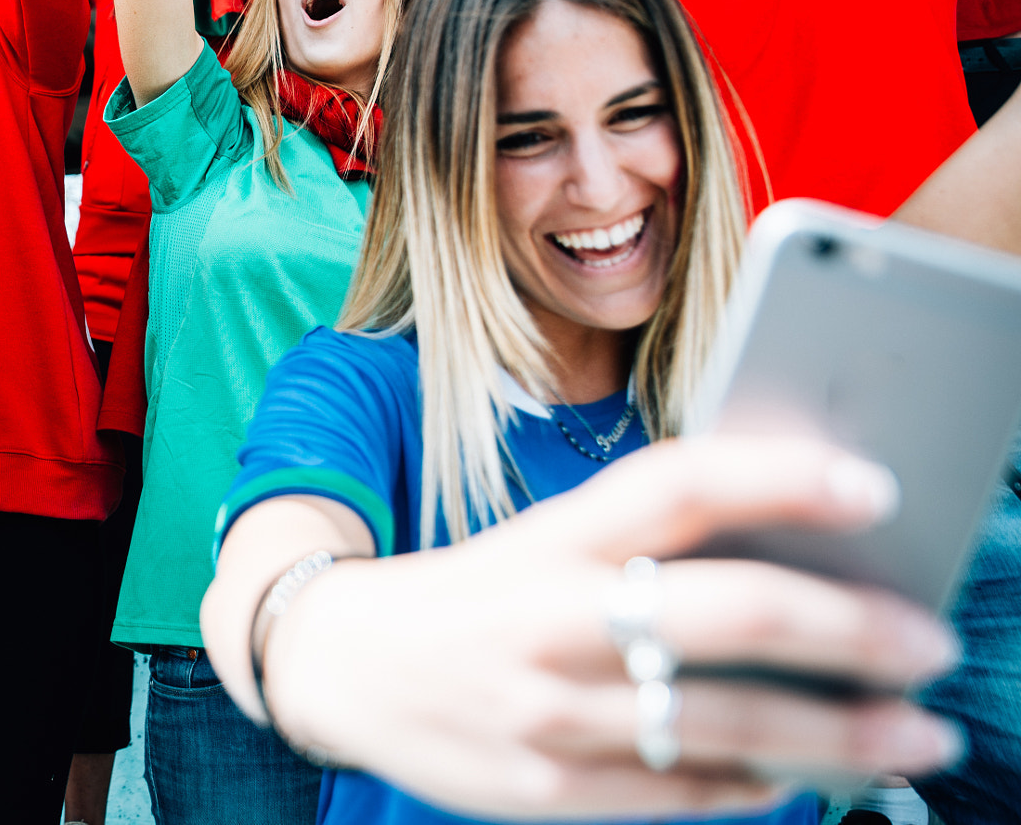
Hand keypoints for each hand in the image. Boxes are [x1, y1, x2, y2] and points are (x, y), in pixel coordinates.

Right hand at [264, 437, 960, 818]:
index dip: (780, 477)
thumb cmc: (471, 594)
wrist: (337, 665)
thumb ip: (645, 544)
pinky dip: (765, 784)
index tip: (875, 487)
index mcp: (550, 537)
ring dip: (848, 734)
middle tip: (931, 640)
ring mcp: (549, 713)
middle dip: (856, 630)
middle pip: (730, 611)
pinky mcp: (548, 791)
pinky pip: (686, 792)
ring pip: (732, 725)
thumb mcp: (540, 542)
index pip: (678, 485)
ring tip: (921, 733)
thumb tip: (800, 556)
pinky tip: (816, 776)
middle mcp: (551, 618)